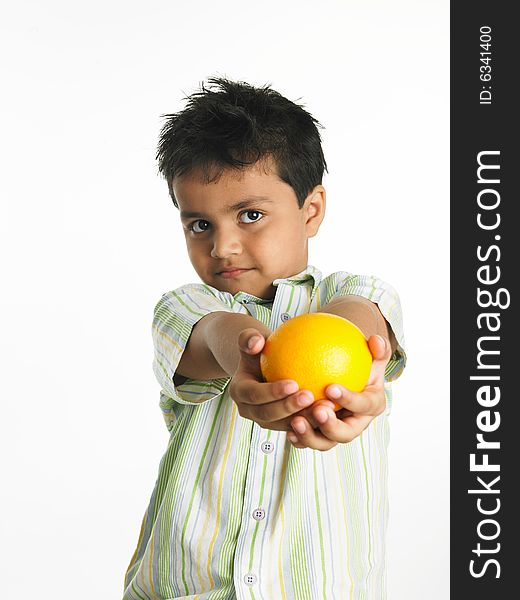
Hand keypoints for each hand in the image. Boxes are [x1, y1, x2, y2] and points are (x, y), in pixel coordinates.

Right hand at [228, 328, 315, 430]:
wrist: (263, 366)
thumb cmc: (260, 348)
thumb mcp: (252, 339)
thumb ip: (249, 338)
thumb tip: (256, 341)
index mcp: (239, 391)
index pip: (254, 394)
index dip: (272, 392)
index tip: (294, 383)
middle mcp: (249, 410)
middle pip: (267, 414)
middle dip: (288, 408)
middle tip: (309, 396)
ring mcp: (264, 421)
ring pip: (283, 425)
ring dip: (304, 419)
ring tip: (324, 406)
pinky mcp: (280, 426)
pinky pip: (296, 427)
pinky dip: (312, 421)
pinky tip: (331, 410)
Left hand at [287, 335, 391, 449]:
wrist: (348, 381)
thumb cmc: (360, 365)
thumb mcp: (371, 356)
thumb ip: (377, 350)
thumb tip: (376, 339)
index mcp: (372, 406)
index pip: (363, 405)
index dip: (349, 399)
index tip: (330, 387)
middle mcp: (356, 425)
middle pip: (346, 434)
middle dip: (331, 427)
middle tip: (317, 410)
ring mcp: (337, 433)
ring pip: (325, 443)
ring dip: (310, 436)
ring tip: (296, 421)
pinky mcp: (321, 436)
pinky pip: (308, 441)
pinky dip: (298, 438)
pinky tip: (286, 429)